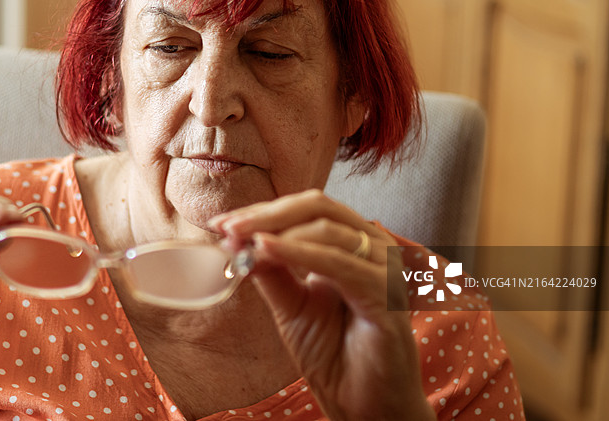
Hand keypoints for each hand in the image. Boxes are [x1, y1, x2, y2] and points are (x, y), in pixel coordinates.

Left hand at [210, 189, 434, 420]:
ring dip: (276, 230)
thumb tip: (236, 239)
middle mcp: (374, 248)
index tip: (220, 222)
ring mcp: (384, 268)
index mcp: (353, 245)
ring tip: (239, 240)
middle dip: (266, 213)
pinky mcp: (388, 294)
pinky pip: (338, 263)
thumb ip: (271, 270)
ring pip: (327, 229)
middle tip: (227, 226)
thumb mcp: (291, 305)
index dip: (262, 211)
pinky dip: (299, 253)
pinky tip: (265, 250)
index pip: (306, 209)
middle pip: (318, 206)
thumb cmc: (333, 355)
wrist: (363, 405)